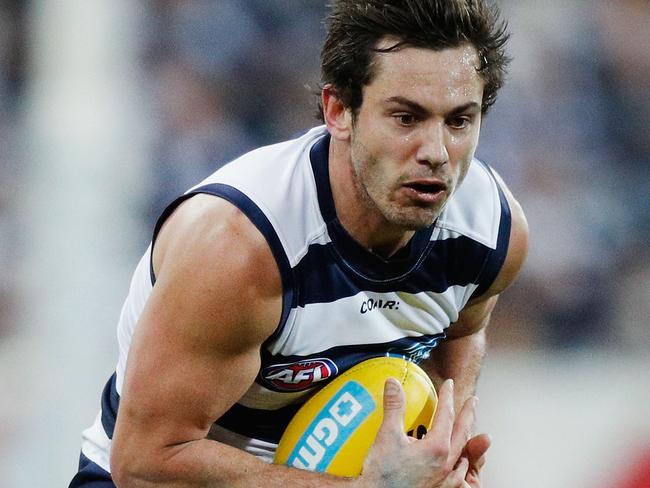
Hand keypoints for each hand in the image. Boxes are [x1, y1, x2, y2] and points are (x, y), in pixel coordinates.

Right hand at [358, 378, 488, 487]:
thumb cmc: (383, 474)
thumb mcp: (387, 435)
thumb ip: (394, 407)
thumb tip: (393, 383)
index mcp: (437, 448)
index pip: (446, 415)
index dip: (447, 397)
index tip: (449, 385)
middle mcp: (446, 464)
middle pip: (462, 433)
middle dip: (468, 414)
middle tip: (472, 402)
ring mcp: (445, 480)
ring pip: (463, 454)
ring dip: (466, 439)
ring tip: (467, 431)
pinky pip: (459, 476)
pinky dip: (461, 464)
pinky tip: (457, 464)